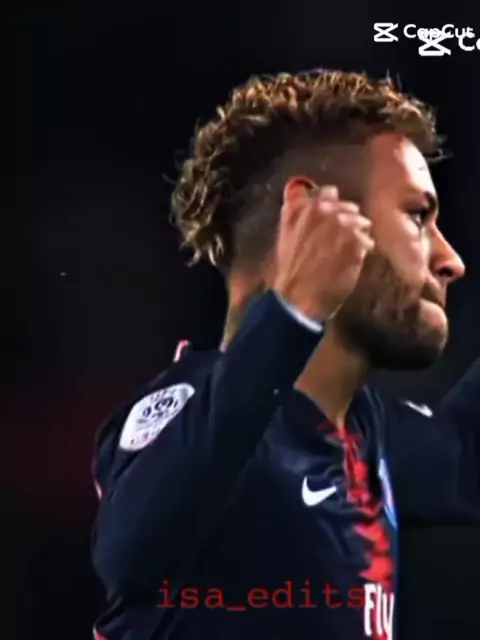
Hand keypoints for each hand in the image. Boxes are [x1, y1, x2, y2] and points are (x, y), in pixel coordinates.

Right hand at [273, 182, 373, 321]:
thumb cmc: (290, 269)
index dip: (331, 204)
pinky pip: (367, 242)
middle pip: (350, 208)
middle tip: (342, 234)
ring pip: (361, 223)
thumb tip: (300, 194)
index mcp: (311, 209)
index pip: (329, 193)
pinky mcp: (360, 247)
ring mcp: (348, 230)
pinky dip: (363, 249)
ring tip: (348, 249)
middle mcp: (332, 214)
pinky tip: (353, 259)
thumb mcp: (285, 235)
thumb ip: (293, 212)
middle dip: (348, 219)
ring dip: (358, 233)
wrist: (299, 297)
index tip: (330, 215)